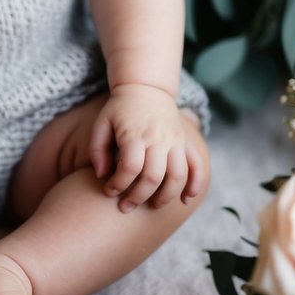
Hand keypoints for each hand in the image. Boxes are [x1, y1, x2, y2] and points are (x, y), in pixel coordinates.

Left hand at [88, 84, 202, 212]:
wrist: (146, 87)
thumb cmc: (119, 109)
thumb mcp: (101, 123)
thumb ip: (97, 149)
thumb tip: (102, 176)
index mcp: (134, 133)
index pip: (130, 168)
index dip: (118, 185)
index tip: (109, 191)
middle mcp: (157, 138)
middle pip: (152, 177)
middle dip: (137, 197)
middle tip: (125, 207)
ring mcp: (174, 140)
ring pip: (177, 176)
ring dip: (165, 197)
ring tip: (152, 206)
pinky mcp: (184, 142)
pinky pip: (197, 165)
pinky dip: (195, 184)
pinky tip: (186, 199)